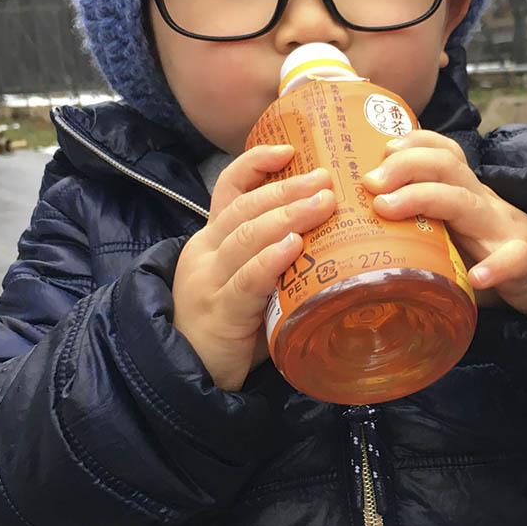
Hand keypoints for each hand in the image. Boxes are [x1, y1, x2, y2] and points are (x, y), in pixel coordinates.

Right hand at [172, 144, 335, 389]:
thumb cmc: (232, 327)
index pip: (230, 188)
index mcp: (214, 238)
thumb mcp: (252, 282)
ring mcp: (209, 280)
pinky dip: (271, 259)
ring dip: (288, 215)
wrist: (189, 377)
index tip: (289, 148)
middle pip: (246, 206)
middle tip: (326, 178)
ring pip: (247, 236)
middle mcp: (207, 251)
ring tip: (323, 203)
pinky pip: (246, 280)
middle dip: (288, 188)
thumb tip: (337, 233)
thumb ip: (280, 258)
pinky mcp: (219, 311)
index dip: (256, 163)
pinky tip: (294, 245)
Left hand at [361, 130, 526, 315]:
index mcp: (464, 191)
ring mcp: (501, 231)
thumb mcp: (454, 229)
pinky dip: (496, 267)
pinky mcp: (523, 264)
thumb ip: (418, 224)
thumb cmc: (488, 250)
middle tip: (369, 181)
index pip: (442, 152)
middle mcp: (480, 203)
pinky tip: (477, 278)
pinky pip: (513, 260)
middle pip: (446, 166)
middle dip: (405, 164)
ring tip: (388, 207)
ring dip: (424, 198)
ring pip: (466, 202)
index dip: (413, 142)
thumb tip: (359, 228)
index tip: (381, 149)